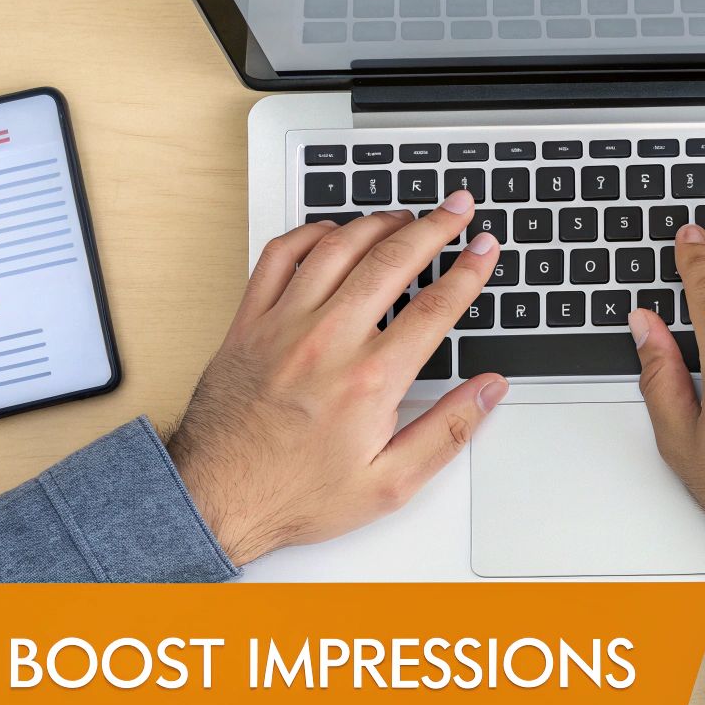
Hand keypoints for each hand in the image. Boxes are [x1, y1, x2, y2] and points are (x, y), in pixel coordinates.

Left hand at [165, 195, 505, 565]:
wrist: (215, 498)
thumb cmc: (297, 493)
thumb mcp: (390, 483)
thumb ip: (448, 431)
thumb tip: (489, 390)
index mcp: (370, 381)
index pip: (434, 308)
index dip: (468, 271)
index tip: (484, 248)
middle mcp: (327, 342)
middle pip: (392, 261)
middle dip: (434, 227)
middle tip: (457, 207)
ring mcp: (284, 325)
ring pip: (338, 247)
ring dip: (379, 222)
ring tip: (406, 215)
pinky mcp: (249, 322)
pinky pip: (280, 257)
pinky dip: (312, 234)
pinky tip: (334, 232)